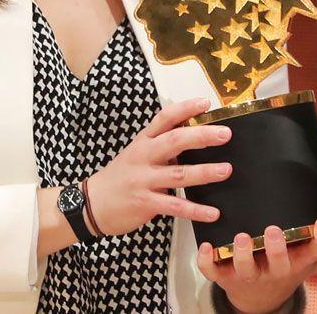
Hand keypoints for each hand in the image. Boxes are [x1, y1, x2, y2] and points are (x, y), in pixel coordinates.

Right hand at [86, 97, 231, 235]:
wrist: (91, 204)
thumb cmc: (120, 176)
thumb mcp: (138, 153)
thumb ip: (162, 145)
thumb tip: (196, 136)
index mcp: (144, 141)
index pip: (165, 118)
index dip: (185, 108)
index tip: (205, 103)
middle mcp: (144, 157)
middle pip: (174, 141)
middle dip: (201, 136)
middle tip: (225, 134)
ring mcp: (144, 180)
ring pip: (178, 174)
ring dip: (204, 172)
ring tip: (225, 170)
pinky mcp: (145, 203)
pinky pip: (174, 206)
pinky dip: (195, 210)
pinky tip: (212, 213)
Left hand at [197, 204, 316, 313]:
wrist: (259, 299)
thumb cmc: (288, 268)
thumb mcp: (312, 258)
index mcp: (299, 263)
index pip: (316, 253)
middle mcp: (277, 270)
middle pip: (280, 264)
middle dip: (277, 249)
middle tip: (273, 230)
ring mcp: (251, 275)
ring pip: (246, 270)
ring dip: (243, 255)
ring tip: (241, 237)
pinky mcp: (227, 277)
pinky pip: (215, 273)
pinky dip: (208, 262)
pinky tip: (207, 247)